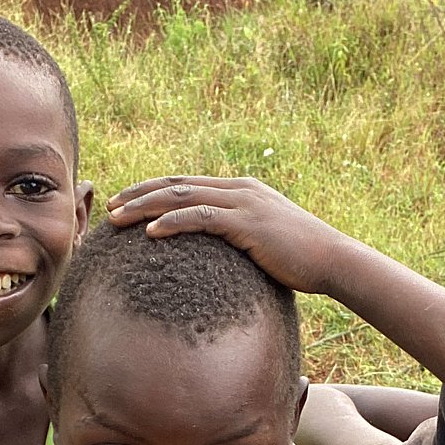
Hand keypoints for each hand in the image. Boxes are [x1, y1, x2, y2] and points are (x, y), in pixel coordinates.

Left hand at [106, 176, 352, 295]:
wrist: (333, 261)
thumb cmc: (302, 260)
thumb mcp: (266, 243)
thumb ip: (241, 240)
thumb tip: (219, 260)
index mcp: (241, 190)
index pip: (188, 184)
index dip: (154, 190)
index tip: (126, 202)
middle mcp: (239, 190)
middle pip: (178, 184)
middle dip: (140, 193)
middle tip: (110, 205)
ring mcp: (243, 203)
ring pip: (182, 197)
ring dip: (145, 206)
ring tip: (117, 218)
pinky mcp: (247, 223)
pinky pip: (201, 218)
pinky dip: (172, 223)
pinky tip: (150, 233)